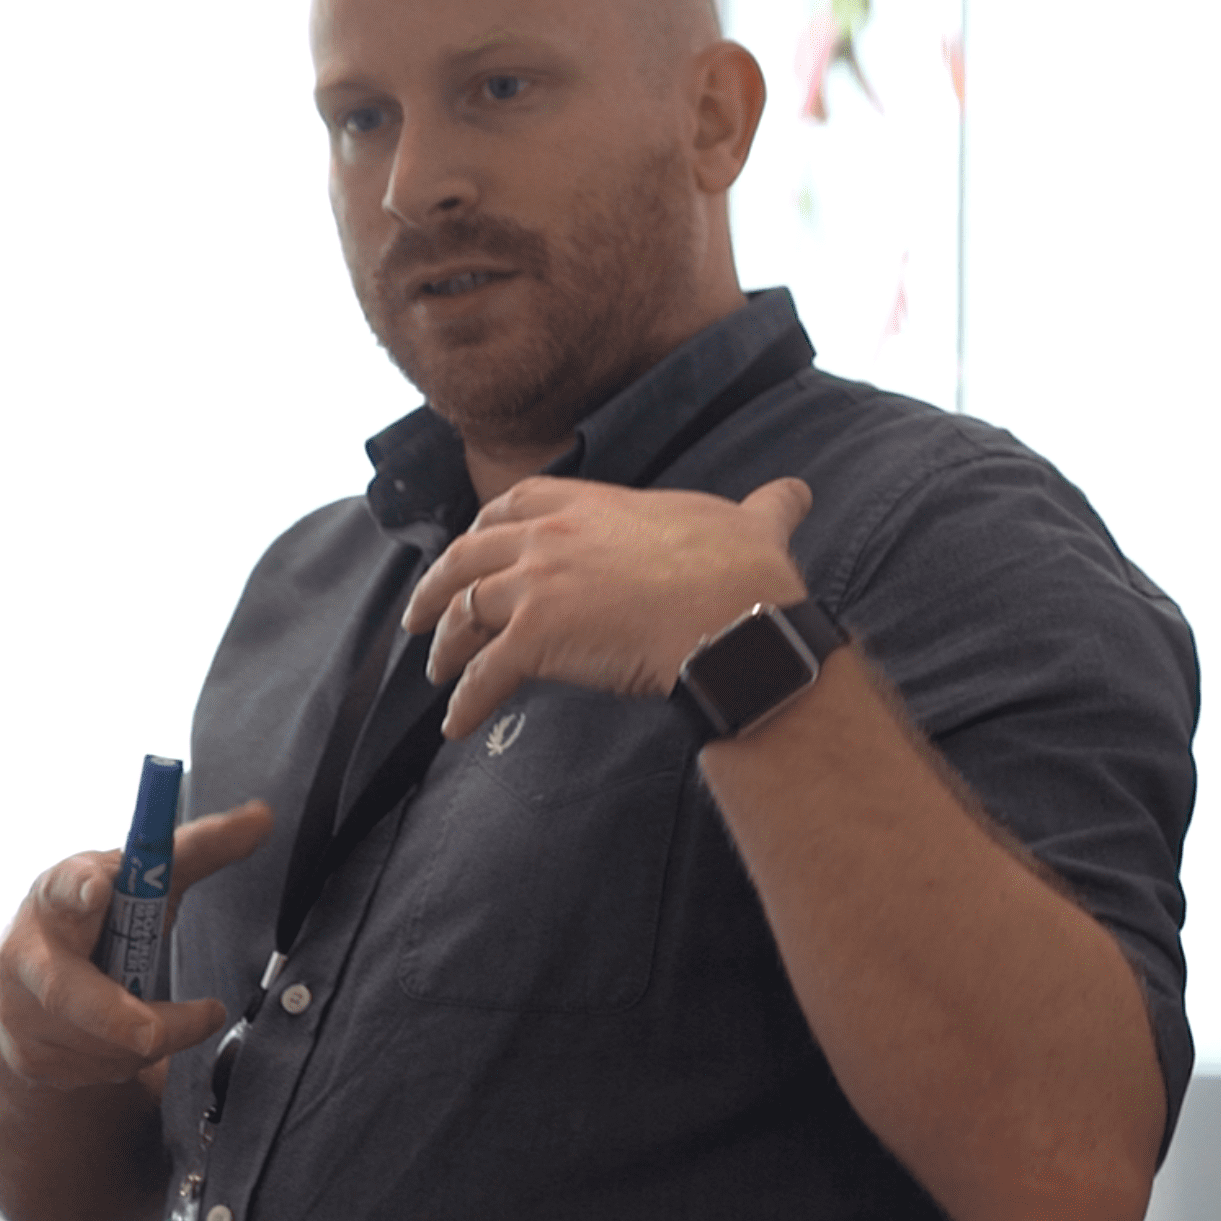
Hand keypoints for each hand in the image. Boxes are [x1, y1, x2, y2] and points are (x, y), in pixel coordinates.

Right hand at [0, 800, 275, 1091]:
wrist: (25, 993)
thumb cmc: (93, 921)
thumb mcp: (137, 883)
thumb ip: (198, 850)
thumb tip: (263, 816)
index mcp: (57, 897)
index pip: (63, 889)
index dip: (81, 888)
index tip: (97, 887)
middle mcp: (28, 955)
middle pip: (70, 995)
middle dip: (122, 1017)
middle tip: (169, 1027)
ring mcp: (22, 1014)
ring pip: (112, 1042)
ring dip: (157, 1034)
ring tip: (159, 1011)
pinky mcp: (32, 1062)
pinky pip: (111, 1070)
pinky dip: (134, 1059)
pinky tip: (122, 1037)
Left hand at [406, 475, 814, 739]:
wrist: (736, 618)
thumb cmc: (743, 572)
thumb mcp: (751, 523)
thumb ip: (764, 508)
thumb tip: (796, 494)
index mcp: (591, 505)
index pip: (516, 503)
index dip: (484, 528)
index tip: (472, 548)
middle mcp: (551, 537)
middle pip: (469, 555)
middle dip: (439, 585)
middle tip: (424, 613)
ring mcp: (538, 586)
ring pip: (464, 614)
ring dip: (446, 646)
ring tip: (440, 675)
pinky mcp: (535, 639)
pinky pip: (483, 676)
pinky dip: (465, 702)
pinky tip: (458, 726)